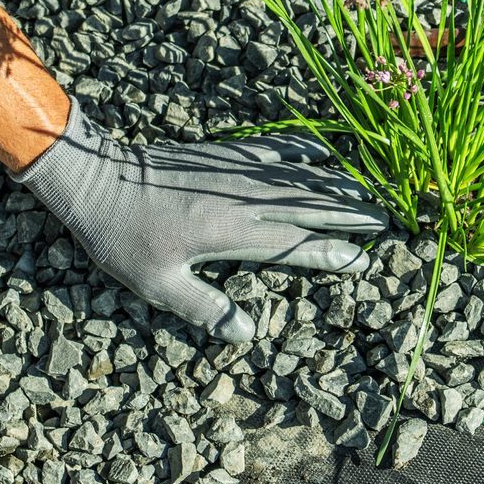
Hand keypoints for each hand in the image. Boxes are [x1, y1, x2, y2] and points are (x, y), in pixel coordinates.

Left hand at [16, 102, 387, 341]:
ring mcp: (234, 172)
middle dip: (349, 214)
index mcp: (230, 233)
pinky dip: (303, 151)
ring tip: (369, 191)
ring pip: (298, 176)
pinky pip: (274, 150)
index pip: (295, 243)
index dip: (331, 252)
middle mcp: (241, 199)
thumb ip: (204, 308)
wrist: (95, 176)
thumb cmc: (122, 237)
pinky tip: (324, 152)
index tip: (364, 260)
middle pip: (309, 205)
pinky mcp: (223, 155)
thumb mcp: (157, 285)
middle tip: (387, 220)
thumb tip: (246, 333)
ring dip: (337, 183)